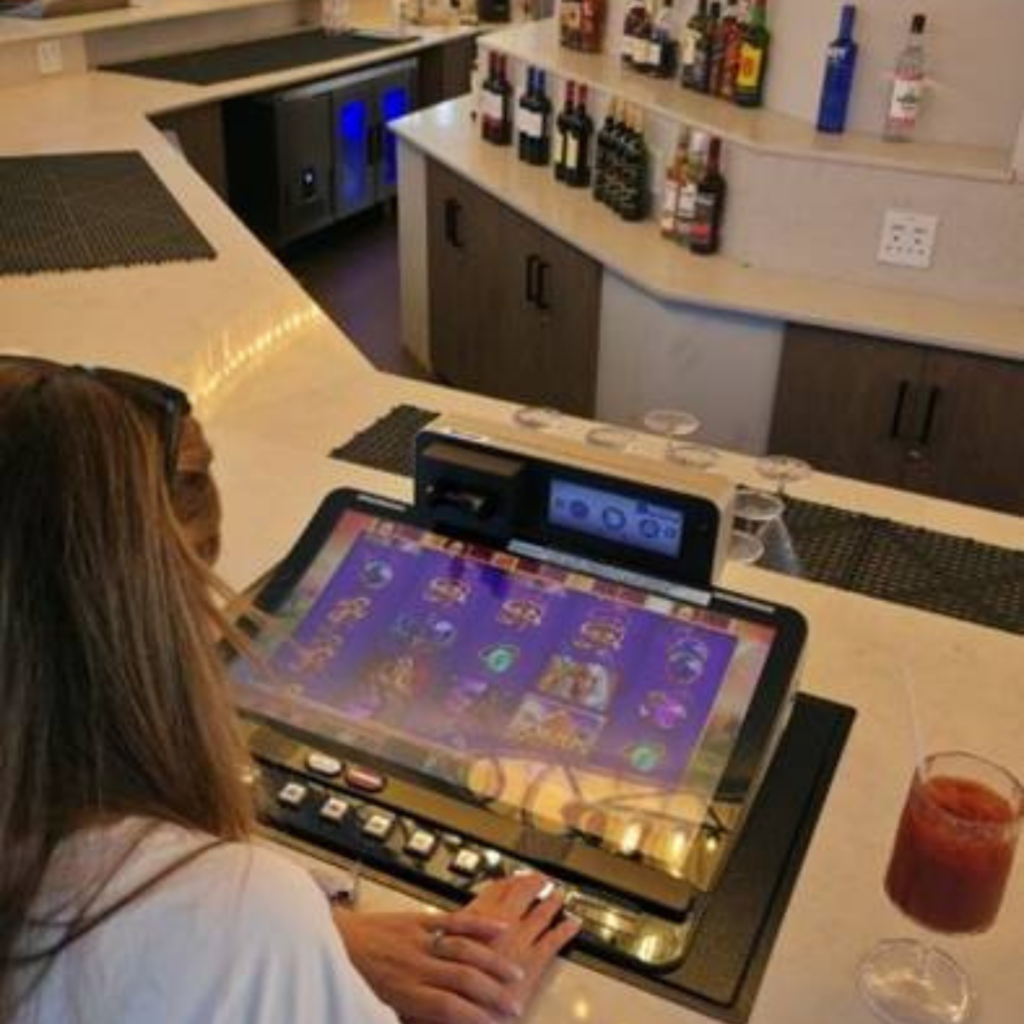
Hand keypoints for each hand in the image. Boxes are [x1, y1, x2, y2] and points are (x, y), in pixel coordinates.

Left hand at [333, 906, 523, 1023]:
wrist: (327, 941)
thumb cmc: (350, 978)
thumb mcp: (373, 1008)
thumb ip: (405, 1015)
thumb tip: (435, 1020)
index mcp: (402, 993)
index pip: (448, 1008)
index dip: (475, 1017)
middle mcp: (413, 966)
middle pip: (463, 980)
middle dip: (493, 995)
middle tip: (515, 1006)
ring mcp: (417, 940)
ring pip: (464, 950)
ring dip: (493, 962)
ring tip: (516, 975)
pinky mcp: (415, 919)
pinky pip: (451, 920)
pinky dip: (478, 924)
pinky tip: (500, 929)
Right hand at [462, 874, 580, 1015]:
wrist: (469, 1016)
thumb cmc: (452, 988)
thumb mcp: (443, 952)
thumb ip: (454, 937)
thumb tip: (454, 932)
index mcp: (475, 918)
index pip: (495, 888)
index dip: (506, 881)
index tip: (513, 878)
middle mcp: (500, 924)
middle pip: (521, 893)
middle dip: (533, 884)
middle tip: (540, 880)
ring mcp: (520, 940)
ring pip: (541, 913)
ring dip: (552, 902)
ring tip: (558, 897)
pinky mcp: (534, 962)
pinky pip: (555, 939)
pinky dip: (566, 930)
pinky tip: (572, 925)